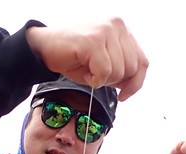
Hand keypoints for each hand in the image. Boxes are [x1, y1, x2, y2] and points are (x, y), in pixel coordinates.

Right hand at [26, 17, 147, 100]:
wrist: (44, 48)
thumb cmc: (71, 56)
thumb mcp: (101, 63)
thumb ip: (119, 69)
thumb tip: (130, 84)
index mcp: (121, 29)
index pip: (142, 61)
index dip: (136, 83)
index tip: (124, 95)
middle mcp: (117, 25)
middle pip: (132, 69)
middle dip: (113, 82)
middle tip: (95, 76)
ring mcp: (106, 31)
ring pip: (118, 72)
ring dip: (101, 80)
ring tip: (88, 71)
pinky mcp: (93, 41)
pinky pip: (104, 73)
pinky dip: (94, 80)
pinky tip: (84, 73)